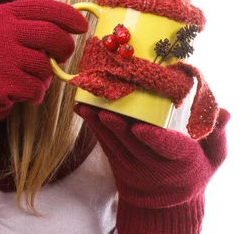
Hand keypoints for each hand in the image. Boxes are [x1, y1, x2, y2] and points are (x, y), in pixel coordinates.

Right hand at [0, 0, 87, 157]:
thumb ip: (26, 26)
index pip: (42, 7)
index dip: (68, 15)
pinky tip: (21, 94)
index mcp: (0, 15)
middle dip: (65, 47)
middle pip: (51, 34)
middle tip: (63, 56)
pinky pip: (36, 88)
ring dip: (45, 77)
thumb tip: (68, 26)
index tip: (82, 25)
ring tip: (30, 79)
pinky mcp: (0, 83)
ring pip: (46, 65)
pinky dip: (35, 94)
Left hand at [74, 103, 229, 232]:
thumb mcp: (212, 156)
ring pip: (116, 144)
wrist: (169, 201)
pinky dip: (93, 128)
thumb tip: (225, 112)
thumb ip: (216, 133)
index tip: (140, 127)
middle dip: (119, 127)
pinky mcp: (118, 164)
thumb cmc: (193, 167)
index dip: (153, 138)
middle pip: (135, 145)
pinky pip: (105, 145)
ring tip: (87, 107)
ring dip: (99, 125)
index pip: (167, 148)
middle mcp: (155, 166)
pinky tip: (82, 110)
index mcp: (180, 160)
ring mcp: (133, 167)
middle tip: (106, 110)